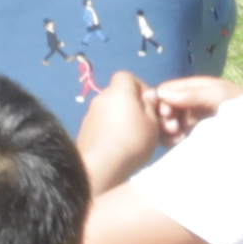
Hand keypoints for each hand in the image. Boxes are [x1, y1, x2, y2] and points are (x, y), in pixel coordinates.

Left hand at [72, 71, 167, 193]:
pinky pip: (107, 126)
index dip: (142, 88)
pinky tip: (129, 149)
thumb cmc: (133, 139)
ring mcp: (91, 115)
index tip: (153, 105)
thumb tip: (148, 96)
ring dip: (131, 123)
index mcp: (118, 90)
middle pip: (124, 98)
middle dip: (141, 110)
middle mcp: (101, 98)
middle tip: (155, 127)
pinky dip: (118, 133)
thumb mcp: (152, 121)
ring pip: (117, 114)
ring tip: (146, 142)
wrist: (101, 166)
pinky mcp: (87, 132)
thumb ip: (151, 105)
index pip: (128, 77)